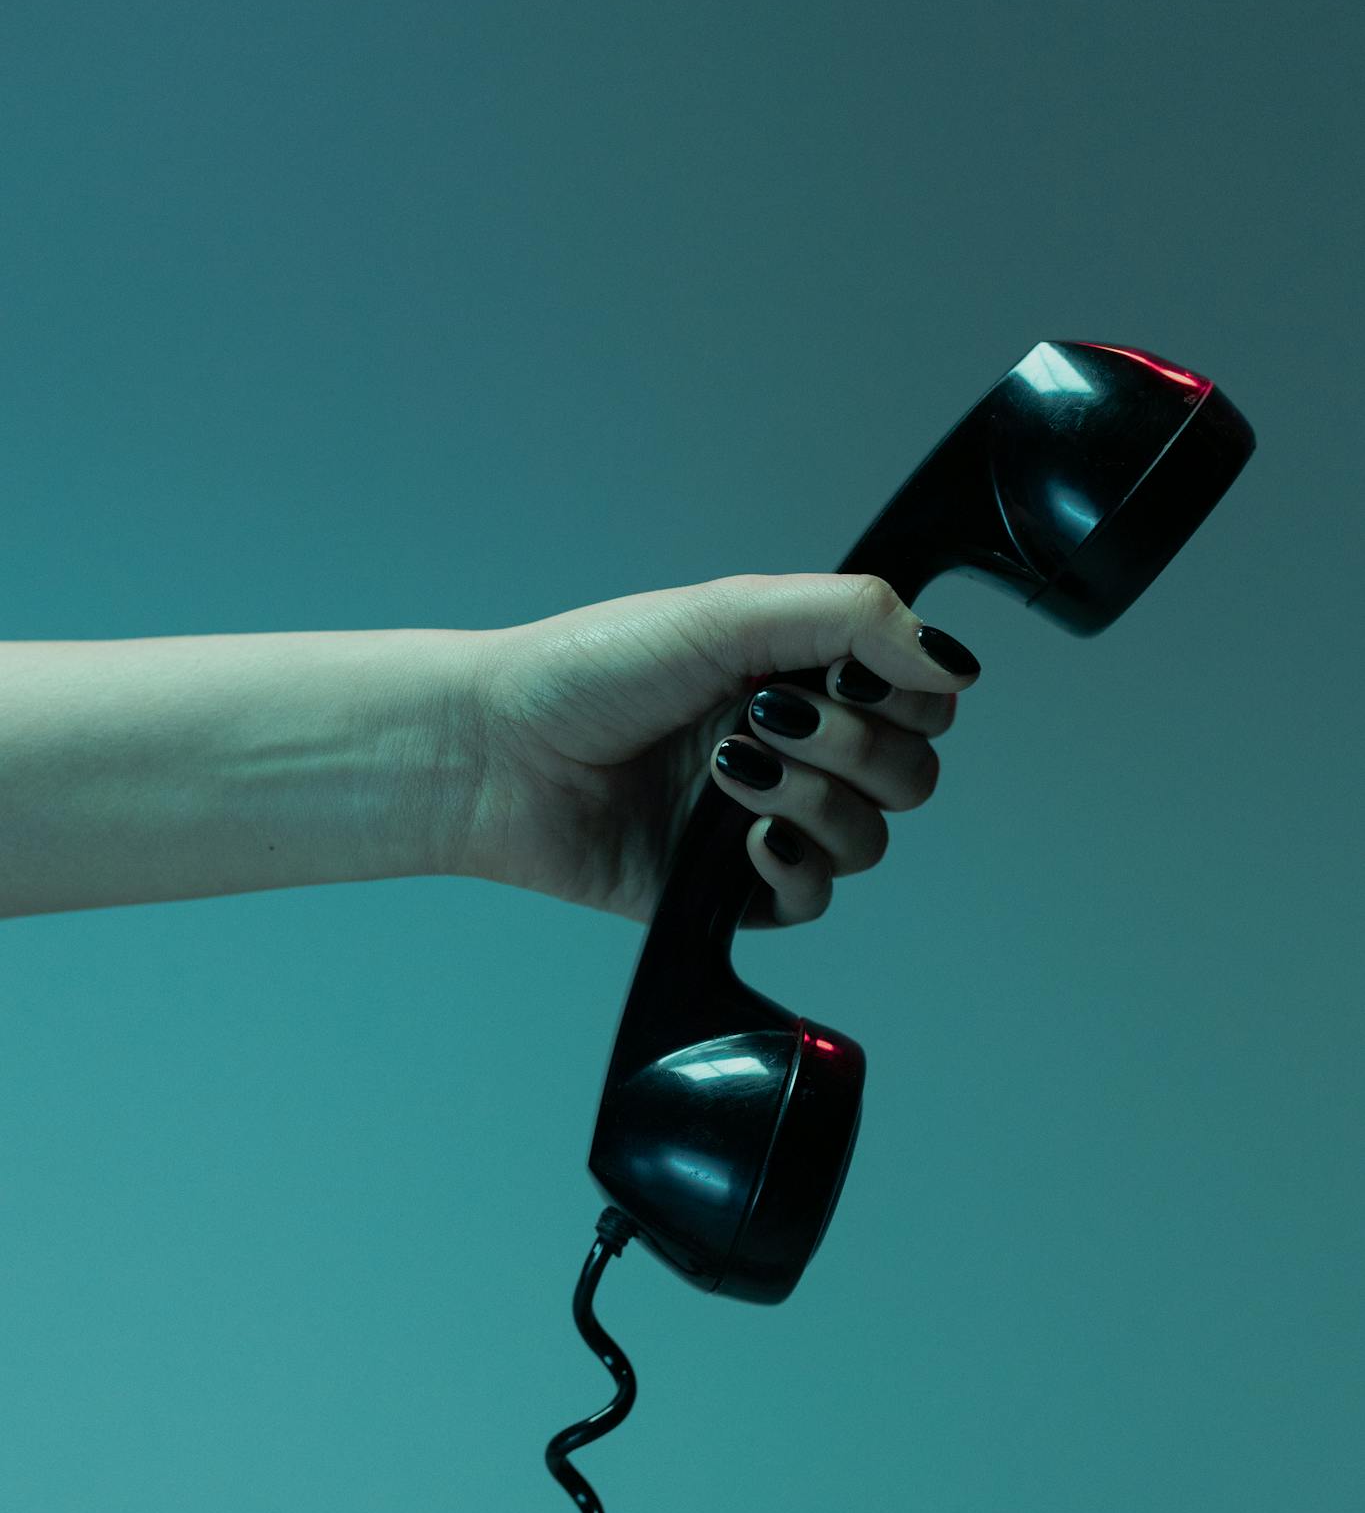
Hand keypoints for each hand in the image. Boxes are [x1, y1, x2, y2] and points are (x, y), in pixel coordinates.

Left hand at [453, 571, 979, 928]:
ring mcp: (769, 822)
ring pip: (870, 839)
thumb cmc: (590, 670)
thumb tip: (954, 664)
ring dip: (813, 801)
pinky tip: (746, 843)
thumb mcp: (728, 613)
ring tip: (730, 773)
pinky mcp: (733, 893)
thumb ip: (852, 619)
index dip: (908, 695)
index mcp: (805, 676)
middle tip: (764, 718)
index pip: (922, 700)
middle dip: (853, 746)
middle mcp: (800, 750)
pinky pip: (815, 899)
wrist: (499, 755)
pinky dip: (793, 869)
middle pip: (911, 773)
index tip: (846, 677)